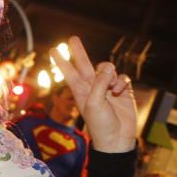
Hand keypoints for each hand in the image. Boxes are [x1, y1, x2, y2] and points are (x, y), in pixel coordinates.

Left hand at [50, 36, 136, 152]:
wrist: (117, 137)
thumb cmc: (100, 124)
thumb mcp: (94, 103)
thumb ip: (99, 83)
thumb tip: (108, 68)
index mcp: (80, 90)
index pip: (68, 72)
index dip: (62, 61)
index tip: (53, 50)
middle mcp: (92, 86)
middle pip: (84, 64)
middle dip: (79, 51)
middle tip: (72, 38)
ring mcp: (107, 87)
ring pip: (108, 69)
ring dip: (111, 75)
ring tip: (112, 89)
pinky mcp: (122, 90)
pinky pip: (122, 77)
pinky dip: (122, 81)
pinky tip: (119, 90)